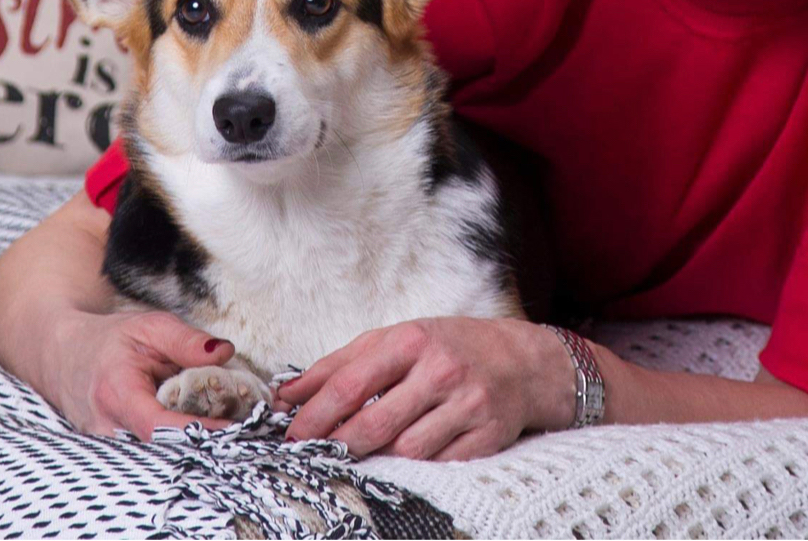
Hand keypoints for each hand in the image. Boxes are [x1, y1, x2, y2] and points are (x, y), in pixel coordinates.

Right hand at [47, 308, 239, 440]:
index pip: (159, 426)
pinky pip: (149, 454)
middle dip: (199, 441)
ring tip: (224, 426)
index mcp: (117, 393)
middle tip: (239, 426)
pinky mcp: (113, 451)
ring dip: (189, 444)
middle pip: (160, 449)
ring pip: (155, 456)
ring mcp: (106, 445)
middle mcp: (108, 428)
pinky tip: (199, 429)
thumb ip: (187, 340)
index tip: (230, 429)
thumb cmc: (110, 340)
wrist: (64, 355)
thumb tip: (225, 353)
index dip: (195, 431)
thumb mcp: (150, 327)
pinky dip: (175, 444)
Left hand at [274, 317, 576, 460]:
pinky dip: (419, 466)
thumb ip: (339, 365)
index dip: (315, 416)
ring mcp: (467, 403)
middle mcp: (440, 369)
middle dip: (340, 445)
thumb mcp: (394, 340)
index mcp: (412, 340)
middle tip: (320, 454)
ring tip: (369, 451)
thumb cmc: (447, 347)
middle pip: (375, 424)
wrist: (522, 360)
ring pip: (406, 450)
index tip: (291, 435)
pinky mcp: (488, 435)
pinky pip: (439, 465)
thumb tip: (285, 396)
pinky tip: (410, 455)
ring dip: (381, 457)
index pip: (350, 384)